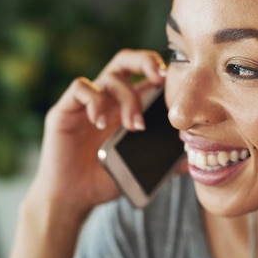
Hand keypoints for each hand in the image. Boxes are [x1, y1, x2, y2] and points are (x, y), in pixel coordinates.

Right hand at [26, 49, 166, 214]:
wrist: (74, 197)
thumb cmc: (106, 179)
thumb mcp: (141, 169)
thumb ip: (165, 162)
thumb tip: (191, 160)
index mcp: (127, 105)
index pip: (144, 73)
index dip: (161, 70)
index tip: (178, 84)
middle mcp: (108, 98)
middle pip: (126, 60)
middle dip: (146, 61)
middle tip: (160, 79)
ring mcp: (86, 102)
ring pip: (110, 76)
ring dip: (127, 98)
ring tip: (133, 126)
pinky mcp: (66, 110)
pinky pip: (80, 88)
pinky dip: (94, 100)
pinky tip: (99, 122)